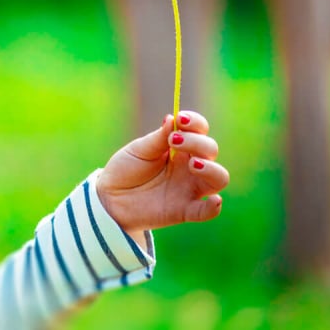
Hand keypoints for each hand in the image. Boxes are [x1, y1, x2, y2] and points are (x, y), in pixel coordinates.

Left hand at [96, 111, 228, 237]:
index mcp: (181, 147)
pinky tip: (214, 200)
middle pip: (211, 150)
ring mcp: (190, 188)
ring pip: (219, 178)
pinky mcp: (185, 210)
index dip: (196, 122)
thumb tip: (172, 118)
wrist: (110, 198)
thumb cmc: (126, 169)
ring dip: (211, 168)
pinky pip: (206, 211)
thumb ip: (158, 138)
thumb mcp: (139, 150)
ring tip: (193, 163)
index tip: (181, 119)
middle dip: (197, 142)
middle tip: (174, 141)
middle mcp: (191, 166)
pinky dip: (214, 207)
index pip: (200, 130)